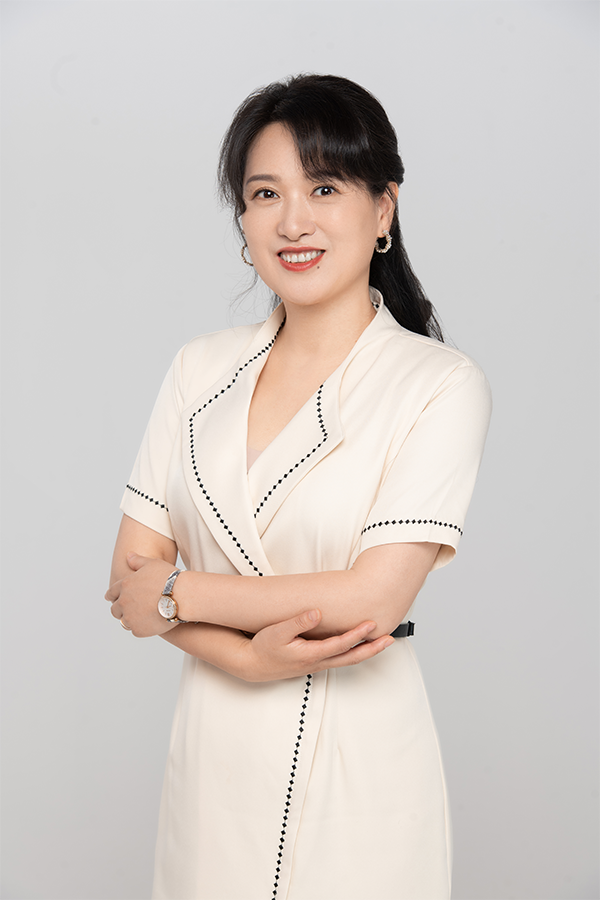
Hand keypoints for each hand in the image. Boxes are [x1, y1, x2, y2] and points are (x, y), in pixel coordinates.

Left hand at [105, 552, 178, 636]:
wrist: (182, 596)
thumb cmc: (169, 578)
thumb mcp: (152, 563)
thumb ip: (137, 561)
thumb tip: (128, 556)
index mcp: (124, 585)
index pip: (111, 593)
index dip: (112, 596)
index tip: (112, 599)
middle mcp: (123, 602)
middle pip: (115, 610)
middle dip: (121, 609)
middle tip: (130, 609)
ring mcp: (130, 617)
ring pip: (124, 621)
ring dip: (131, 619)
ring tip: (142, 617)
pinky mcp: (138, 630)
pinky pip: (136, 630)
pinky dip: (141, 627)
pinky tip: (150, 623)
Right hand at [240, 609, 394, 681]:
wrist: (254, 665)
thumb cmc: (264, 647)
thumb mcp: (277, 632)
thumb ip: (297, 622)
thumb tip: (316, 613)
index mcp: (310, 654)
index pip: (340, 644)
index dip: (357, 635)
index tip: (371, 625)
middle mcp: (318, 662)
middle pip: (351, 657)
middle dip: (371, 649)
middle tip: (389, 639)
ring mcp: (318, 664)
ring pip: (348, 659)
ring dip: (366, 651)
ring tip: (382, 641)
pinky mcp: (316, 662)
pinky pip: (340, 658)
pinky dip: (354, 651)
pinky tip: (360, 644)